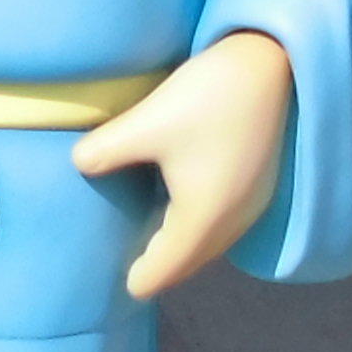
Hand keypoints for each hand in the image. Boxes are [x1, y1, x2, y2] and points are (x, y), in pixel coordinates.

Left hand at [75, 29, 293, 301]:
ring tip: (143, 240)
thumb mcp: (145, 124)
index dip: (137, 280)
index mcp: (203, 219)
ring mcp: (250, 205)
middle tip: (121, 268)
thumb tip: (79, 165)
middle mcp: (232, 222)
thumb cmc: (208, 96)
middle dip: (156, 268)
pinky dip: (194, 227)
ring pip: (206, 244)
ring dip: (177, 247)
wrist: (272, 63)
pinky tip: (173, 205)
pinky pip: (220, 224)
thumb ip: (104, 152)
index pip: (164, 271)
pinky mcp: (257, 185)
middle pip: (187, 264)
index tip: (113, 287)